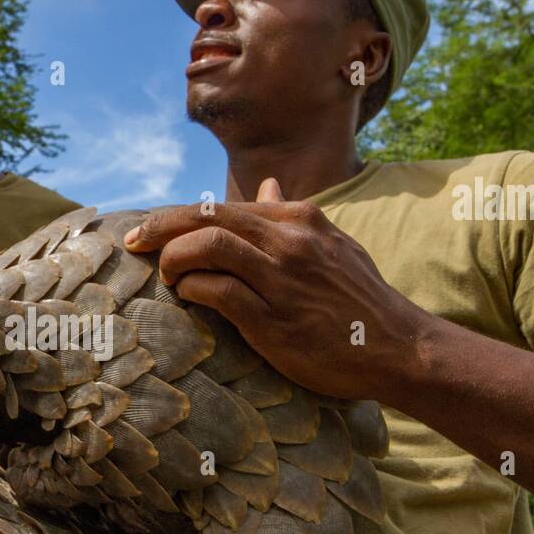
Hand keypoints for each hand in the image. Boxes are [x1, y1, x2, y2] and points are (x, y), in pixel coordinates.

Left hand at [125, 178, 430, 400]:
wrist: (400, 347)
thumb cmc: (361, 299)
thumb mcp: (333, 245)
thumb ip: (294, 217)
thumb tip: (268, 186)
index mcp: (299, 218)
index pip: (223, 206)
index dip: (178, 216)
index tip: (153, 231)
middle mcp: (290, 240)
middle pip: (207, 216)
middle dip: (161, 227)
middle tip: (133, 243)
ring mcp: (283, 278)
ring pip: (209, 245)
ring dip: (175, 257)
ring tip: (166, 275)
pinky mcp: (275, 318)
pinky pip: (219, 291)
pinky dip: (193, 289)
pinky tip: (187, 295)